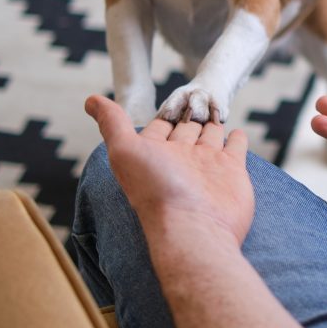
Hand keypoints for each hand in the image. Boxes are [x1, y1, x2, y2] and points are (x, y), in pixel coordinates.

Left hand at [85, 95, 253, 244]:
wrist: (194, 229)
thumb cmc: (156, 191)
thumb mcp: (125, 151)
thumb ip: (112, 123)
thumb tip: (90, 100)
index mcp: (156, 152)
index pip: (161, 126)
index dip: (166, 112)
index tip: (171, 97)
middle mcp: (182, 157)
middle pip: (187, 129)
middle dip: (191, 114)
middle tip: (197, 98)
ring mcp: (208, 164)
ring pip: (211, 135)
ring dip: (212, 122)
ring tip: (214, 109)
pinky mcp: (233, 171)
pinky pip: (235, 147)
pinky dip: (236, 138)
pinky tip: (235, 132)